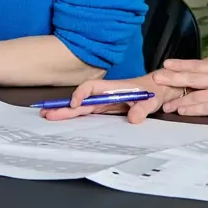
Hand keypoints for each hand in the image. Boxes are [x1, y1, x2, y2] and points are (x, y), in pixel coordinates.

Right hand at [39, 73, 183, 123]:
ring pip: (82, 107)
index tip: (76, 104)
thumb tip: (133, 118)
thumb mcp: (152, 99)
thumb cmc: (156, 91)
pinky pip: (88, 112)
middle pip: (81, 99)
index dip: (81, 94)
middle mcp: (106, 94)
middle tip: (46, 113)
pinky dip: (75, 116)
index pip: (92, 88)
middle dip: (64, 106)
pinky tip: (64, 119)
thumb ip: (143, 108)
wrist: (161, 89)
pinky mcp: (107, 109)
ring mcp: (105, 102)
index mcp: (114, 88)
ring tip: (48, 116)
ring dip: (66, 111)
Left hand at [150, 59, 207, 117]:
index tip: (165, 64)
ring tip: (165, 104)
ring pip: (195, 95)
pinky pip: (206, 108)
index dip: (180, 65)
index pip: (197, 65)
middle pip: (191, 77)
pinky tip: (182, 112)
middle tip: (156, 79)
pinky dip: (192, 110)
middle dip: (172, 79)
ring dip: (178, 100)